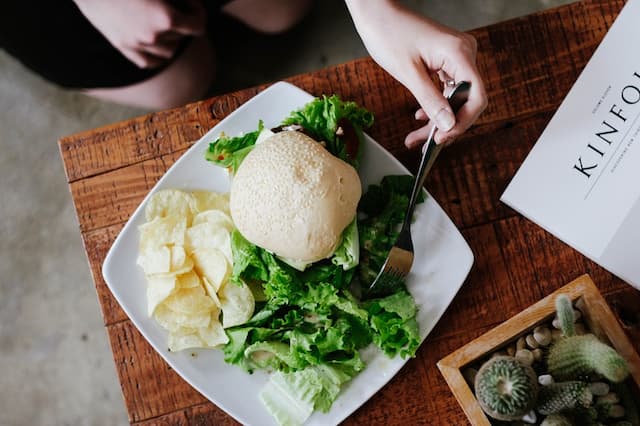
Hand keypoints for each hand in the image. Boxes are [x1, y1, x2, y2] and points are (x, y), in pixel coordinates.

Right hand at [73, 0, 206, 68]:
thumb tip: (191, 5)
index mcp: (166, 18)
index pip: (198, 26)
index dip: (198, 13)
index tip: (191, 4)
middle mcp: (154, 36)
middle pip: (183, 37)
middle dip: (183, 22)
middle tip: (175, 8)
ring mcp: (137, 45)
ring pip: (169, 52)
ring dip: (172, 40)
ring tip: (165, 26)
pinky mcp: (123, 47)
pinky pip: (149, 62)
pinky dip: (157, 56)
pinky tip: (156, 44)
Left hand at [345, 0, 487, 146]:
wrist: (377, 14)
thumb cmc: (389, 34)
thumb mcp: (408, 73)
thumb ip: (430, 100)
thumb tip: (449, 125)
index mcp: (459, 53)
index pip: (476, 96)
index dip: (463, 122)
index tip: (443, 137)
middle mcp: (463, 53)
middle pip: (466, 100)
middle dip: (446, 125)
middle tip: (425, 144)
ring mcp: (456, 57)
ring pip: (456, 98)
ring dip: (438, 119)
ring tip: (417, 137)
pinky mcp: (446, 61)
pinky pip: (448, 89)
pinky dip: (436, 105)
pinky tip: (421, 118)